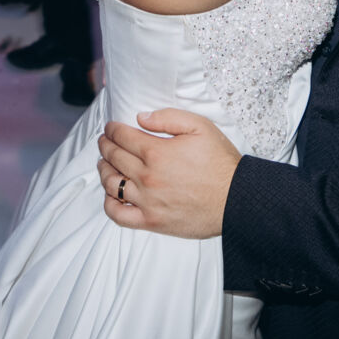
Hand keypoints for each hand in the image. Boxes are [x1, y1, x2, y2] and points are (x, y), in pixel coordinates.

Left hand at [96, 109, 240, 238]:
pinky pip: (118, 214)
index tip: (111, 127)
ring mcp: (147, 201)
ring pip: (111, 184)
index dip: (112, 129)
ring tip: (105, 164)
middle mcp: (147, 176)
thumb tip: (142, 118)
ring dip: (103, 170)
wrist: (235, 199)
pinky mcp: (151, 221)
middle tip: (105, 141)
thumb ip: (168, 117)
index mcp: (157, 152)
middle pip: (114, 157)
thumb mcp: (201, 127)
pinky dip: (109, 203)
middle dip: (106, 145)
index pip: (122, 137)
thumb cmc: (220, 163)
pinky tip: (111, 194)